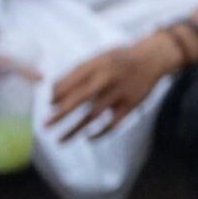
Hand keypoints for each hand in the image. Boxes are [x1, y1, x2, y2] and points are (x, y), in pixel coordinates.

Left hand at [48, 32, 188, 141]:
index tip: (47, 103)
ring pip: (93, 115)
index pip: (71, 81)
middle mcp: (108, 79)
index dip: (56, 94)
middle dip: (60, 113)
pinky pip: (112, 123)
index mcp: (97, 65)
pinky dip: (99, 133)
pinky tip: (88, 138)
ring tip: (58, 141)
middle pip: (79, 98)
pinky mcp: (130, 104)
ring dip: (74, 129)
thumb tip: (51, 91)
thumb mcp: (99, 58)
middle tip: (44, 124)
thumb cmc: (119, 59)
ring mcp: (119, 93)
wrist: (153, 57)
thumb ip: (78, 72)